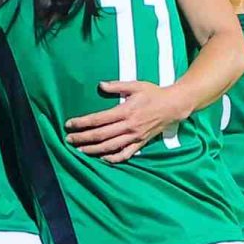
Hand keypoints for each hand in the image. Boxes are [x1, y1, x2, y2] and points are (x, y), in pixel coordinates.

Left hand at [65, 81, 192, 163]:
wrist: (174, 106)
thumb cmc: (153, 93)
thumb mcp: (135, 85)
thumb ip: (116, 86)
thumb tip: (100, 85)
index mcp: (125, 111)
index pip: (98, 119)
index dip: (82, 123)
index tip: (69, 124)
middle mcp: (129, 126)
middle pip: (101, 135)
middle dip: (83, 138)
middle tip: (69, 139)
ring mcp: (135, 136)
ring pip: (111, 146)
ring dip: (94, 150)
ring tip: (80, 150)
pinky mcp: (141, 143)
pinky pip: (126, 154)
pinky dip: (114, 158)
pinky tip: (103, 158)